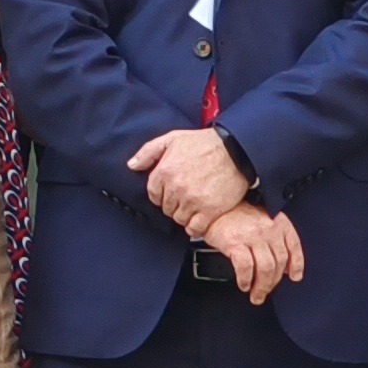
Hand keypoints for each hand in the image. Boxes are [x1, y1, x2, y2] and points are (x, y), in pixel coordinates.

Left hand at [127, 125, 252, 237]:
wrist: (235, 150)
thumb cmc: (204, 143)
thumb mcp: (172, 139)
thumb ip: (148, 152)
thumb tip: (132, 165)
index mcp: (165, 172)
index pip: (153, 194)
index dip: (161, 194)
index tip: (169, 192)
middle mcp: (176, 188)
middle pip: (166, 208)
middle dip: (173, 203)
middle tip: (184, 197)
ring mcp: (193, 201)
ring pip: (179, 219)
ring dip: (184, 214)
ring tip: (193, 205)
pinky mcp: (209, 211)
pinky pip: (194, 229)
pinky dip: (195, 226)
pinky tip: (199, 218)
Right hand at [206, 202, 305, 304]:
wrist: (212, 209)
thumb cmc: (235, 215)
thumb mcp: (260, 220)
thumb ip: (274, 238)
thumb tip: (285, 266)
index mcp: (276, 221)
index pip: (293, 245)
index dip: (296, 263)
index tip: (294, 277)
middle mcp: (267, 228)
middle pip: (279, 262)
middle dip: (273, 282)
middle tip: (266, 292)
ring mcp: (251, 235)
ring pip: (265, 267)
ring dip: (262, 286)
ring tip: (256, 295)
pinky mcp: (234, 242)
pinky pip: (246, 267)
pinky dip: (246, 279)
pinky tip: (244, 284)